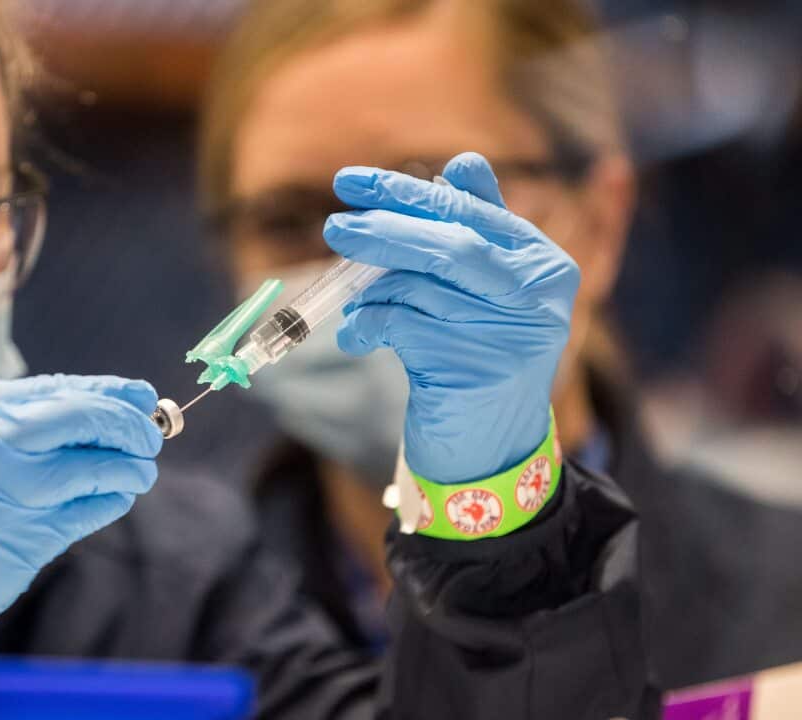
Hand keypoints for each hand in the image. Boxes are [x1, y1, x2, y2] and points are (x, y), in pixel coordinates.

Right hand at [0, 374, 162, 653]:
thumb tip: (84, 409)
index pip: (52, 390)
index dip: (105, 391)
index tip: (139, 394)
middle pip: (80, 418)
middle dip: (126, 423)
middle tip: (150, 434)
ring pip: (89, 468)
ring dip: (126, 468)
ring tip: (140, 470)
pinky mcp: (12, 542)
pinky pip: (79, 516)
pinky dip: (106, 502)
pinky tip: (114, 498)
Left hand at [324, 152, 577, 483]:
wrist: (490, 446)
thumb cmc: (478, 353)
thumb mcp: (485, 290)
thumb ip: (475, 229)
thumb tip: (459, 162)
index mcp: (543, 261)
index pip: (469, 211)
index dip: (406, 193)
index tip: (350, 182)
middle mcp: (538, 293)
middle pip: (448, 245)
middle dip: (382, 231)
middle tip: (332, 227)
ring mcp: (513, 333)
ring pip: (420, 287)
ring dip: (371, 291)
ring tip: (352, 301)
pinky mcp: (478, 370)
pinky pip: (403, 327)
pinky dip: (368, 325)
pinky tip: (357, 335)